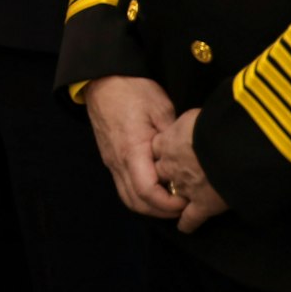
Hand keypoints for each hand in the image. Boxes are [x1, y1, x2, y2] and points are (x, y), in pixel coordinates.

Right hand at [85, 75, 189, 219]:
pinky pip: (124, 186)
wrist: (103, 80)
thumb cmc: (133, 91)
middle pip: (136, 202)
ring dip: (150, 206)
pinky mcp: (111, 159)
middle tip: (184, 206)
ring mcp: (112, 162)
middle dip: (161, 211)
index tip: (186, 199)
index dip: (168, 203)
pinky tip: (158, 187)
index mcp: (132, 150)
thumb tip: (187, 157)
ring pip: (128, 198)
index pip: (147, 192)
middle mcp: (118, 162)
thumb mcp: (161, 109)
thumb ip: (173, 137)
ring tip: (171, 200)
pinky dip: (141, 195)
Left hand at [153, 108, 228, 232]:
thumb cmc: (216, 124)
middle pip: (160, 171)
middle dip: (164, 174)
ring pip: (171, 195)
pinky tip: (185, 227)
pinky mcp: (202, 204)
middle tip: (171, 176)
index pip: (157, 147)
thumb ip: (191, 122)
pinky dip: (187, 223)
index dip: (161, 150)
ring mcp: (185, 186)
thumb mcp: (197, 114)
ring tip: (175, 202)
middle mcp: (171, 165)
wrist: (232, 146)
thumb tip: (196, 123)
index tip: (165, 152)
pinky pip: (190, 217)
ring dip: (172, 198)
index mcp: (168, 141)